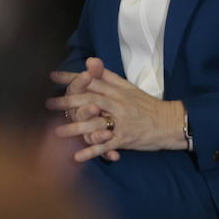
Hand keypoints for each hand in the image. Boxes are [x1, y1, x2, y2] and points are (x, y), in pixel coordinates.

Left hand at [47, 56, 186, 161]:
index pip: (92, 81)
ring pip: (95, 124)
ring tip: (57, 132)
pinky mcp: (125, 139)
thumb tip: (90, 60)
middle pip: (89, 100)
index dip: (71, 78)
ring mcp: (121, 122)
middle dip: (68, 102)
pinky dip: (91, 151)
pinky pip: (105, 145)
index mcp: (117, 90)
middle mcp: (117, 104)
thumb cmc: (146, 105)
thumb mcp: (128, 87)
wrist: (170, 122)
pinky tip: (76, 157)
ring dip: (75, 129)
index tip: (53, 76)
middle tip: (49, 104)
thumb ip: (107, 76)